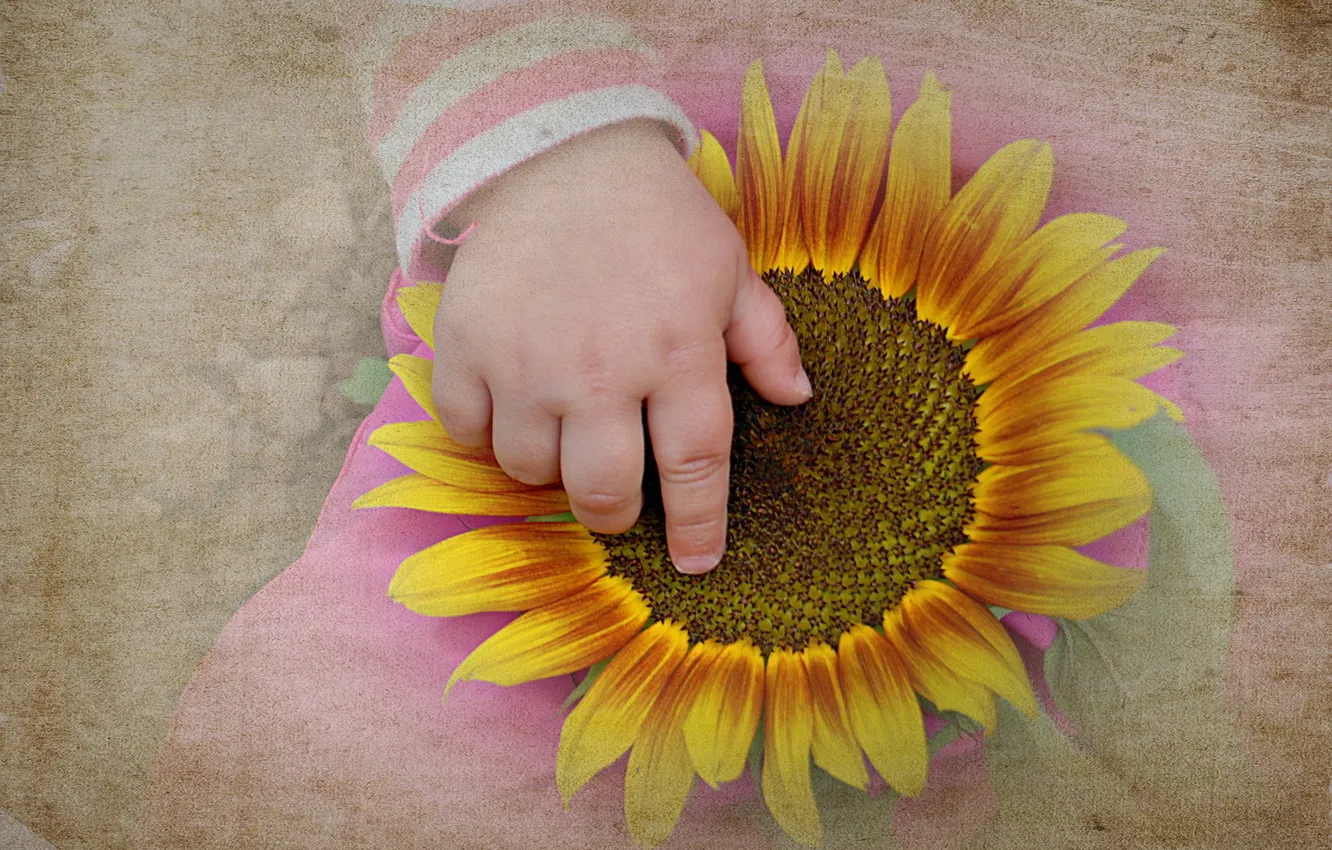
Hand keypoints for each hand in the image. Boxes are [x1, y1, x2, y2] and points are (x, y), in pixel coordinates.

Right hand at [432, 119, 810, 573]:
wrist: (562, 154)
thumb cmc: (658, 217)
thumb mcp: (729, 269)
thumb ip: (765, 339)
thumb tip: (799, 399)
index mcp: (677, 353)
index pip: (695, 467)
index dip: (698, 525)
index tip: (697, 561)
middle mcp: (601, 370)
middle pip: (604, 492)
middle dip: (615, 513)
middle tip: (618, 499)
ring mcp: (526, 362)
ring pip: (530, 471)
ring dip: (550, 468)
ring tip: (563, 430)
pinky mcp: (466, 347)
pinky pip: (466, 430)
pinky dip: (486, 432)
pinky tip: (510, 405)